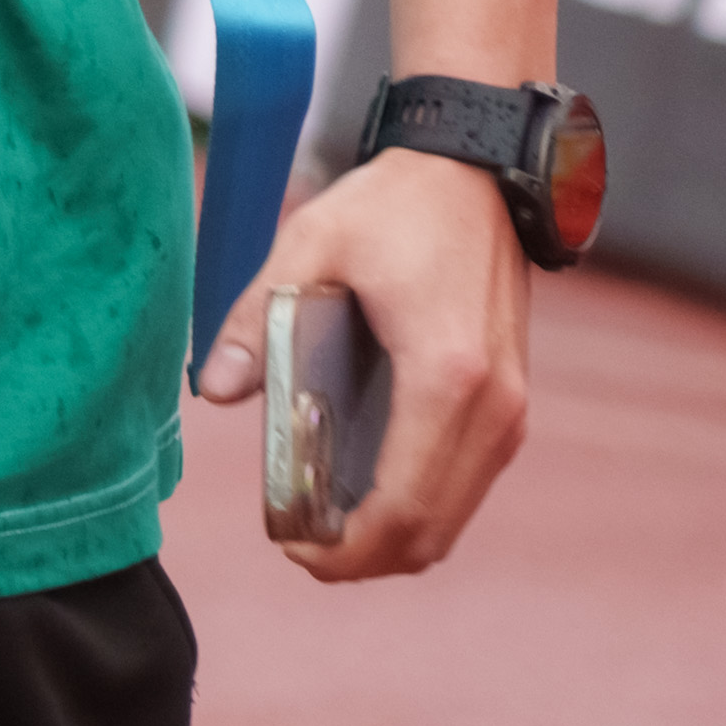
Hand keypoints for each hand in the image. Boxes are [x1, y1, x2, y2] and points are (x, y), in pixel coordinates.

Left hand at [195, 145, 530, 581]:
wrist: (475, 168)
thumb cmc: (395, 204)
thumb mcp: (309, 245)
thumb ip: (259, 320)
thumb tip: (213, 390)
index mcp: (445, 377)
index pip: (402, 505)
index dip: (347, 549)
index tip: (293, 549)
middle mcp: (493, 407)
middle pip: (432, 531)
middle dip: (363, 557)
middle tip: (298, 545)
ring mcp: (511, 410)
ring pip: (454, 518)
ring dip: (393, 538)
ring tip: (322, 522)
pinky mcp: (512, 403)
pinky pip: (467, 485)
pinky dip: (419, 507)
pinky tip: (364, 490)